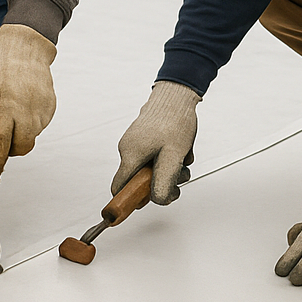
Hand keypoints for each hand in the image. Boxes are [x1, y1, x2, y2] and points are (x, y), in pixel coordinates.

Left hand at [0, 24, 56, 175]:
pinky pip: (36, 127)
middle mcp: (28, 111)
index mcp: (6, 105)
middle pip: (19, 149)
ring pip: (28, 139)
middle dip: (7, 151)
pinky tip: (19, 105)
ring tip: (7, 110)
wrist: (26, 47)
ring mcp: (43, 111)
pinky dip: (25, 124)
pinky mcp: (51, 109)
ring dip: (16, 134)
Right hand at [113, 81, 199, 204]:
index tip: (140, 206)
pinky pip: (154, 156)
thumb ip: (164, 181)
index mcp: (130, 155)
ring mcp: (135, 142)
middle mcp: (127, 149)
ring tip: (182, 156)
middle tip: (178, 174)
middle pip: (139, 180)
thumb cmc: (174, 121)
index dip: (128, 200)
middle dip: (161, 181)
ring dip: (168, 168)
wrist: (177, 95)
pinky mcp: (143, 138)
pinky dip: (168, 157)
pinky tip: (179, 148)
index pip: (119, 187)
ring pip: (150, 168)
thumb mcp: (173, 156)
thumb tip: (158, 200)